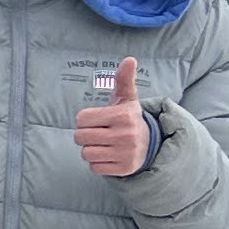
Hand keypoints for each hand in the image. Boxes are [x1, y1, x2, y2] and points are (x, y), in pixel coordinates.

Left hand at [75, 56, 152, 178]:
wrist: (149, 144)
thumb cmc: (128, 119)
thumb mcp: (126, 99)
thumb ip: (124, 80)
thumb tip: (130, 59)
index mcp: (123, 115)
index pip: (81, 119)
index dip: (85, 120)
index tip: (99, 120)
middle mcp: (126, 134)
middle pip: (80, 138)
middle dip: (86, 136)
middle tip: (101, 133)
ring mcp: (126, 153)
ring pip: (86, 154)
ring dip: (91, 150)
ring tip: (106, 145)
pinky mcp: (124, 169)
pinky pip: (94, 168)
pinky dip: (99, 164)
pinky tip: (111, 156)